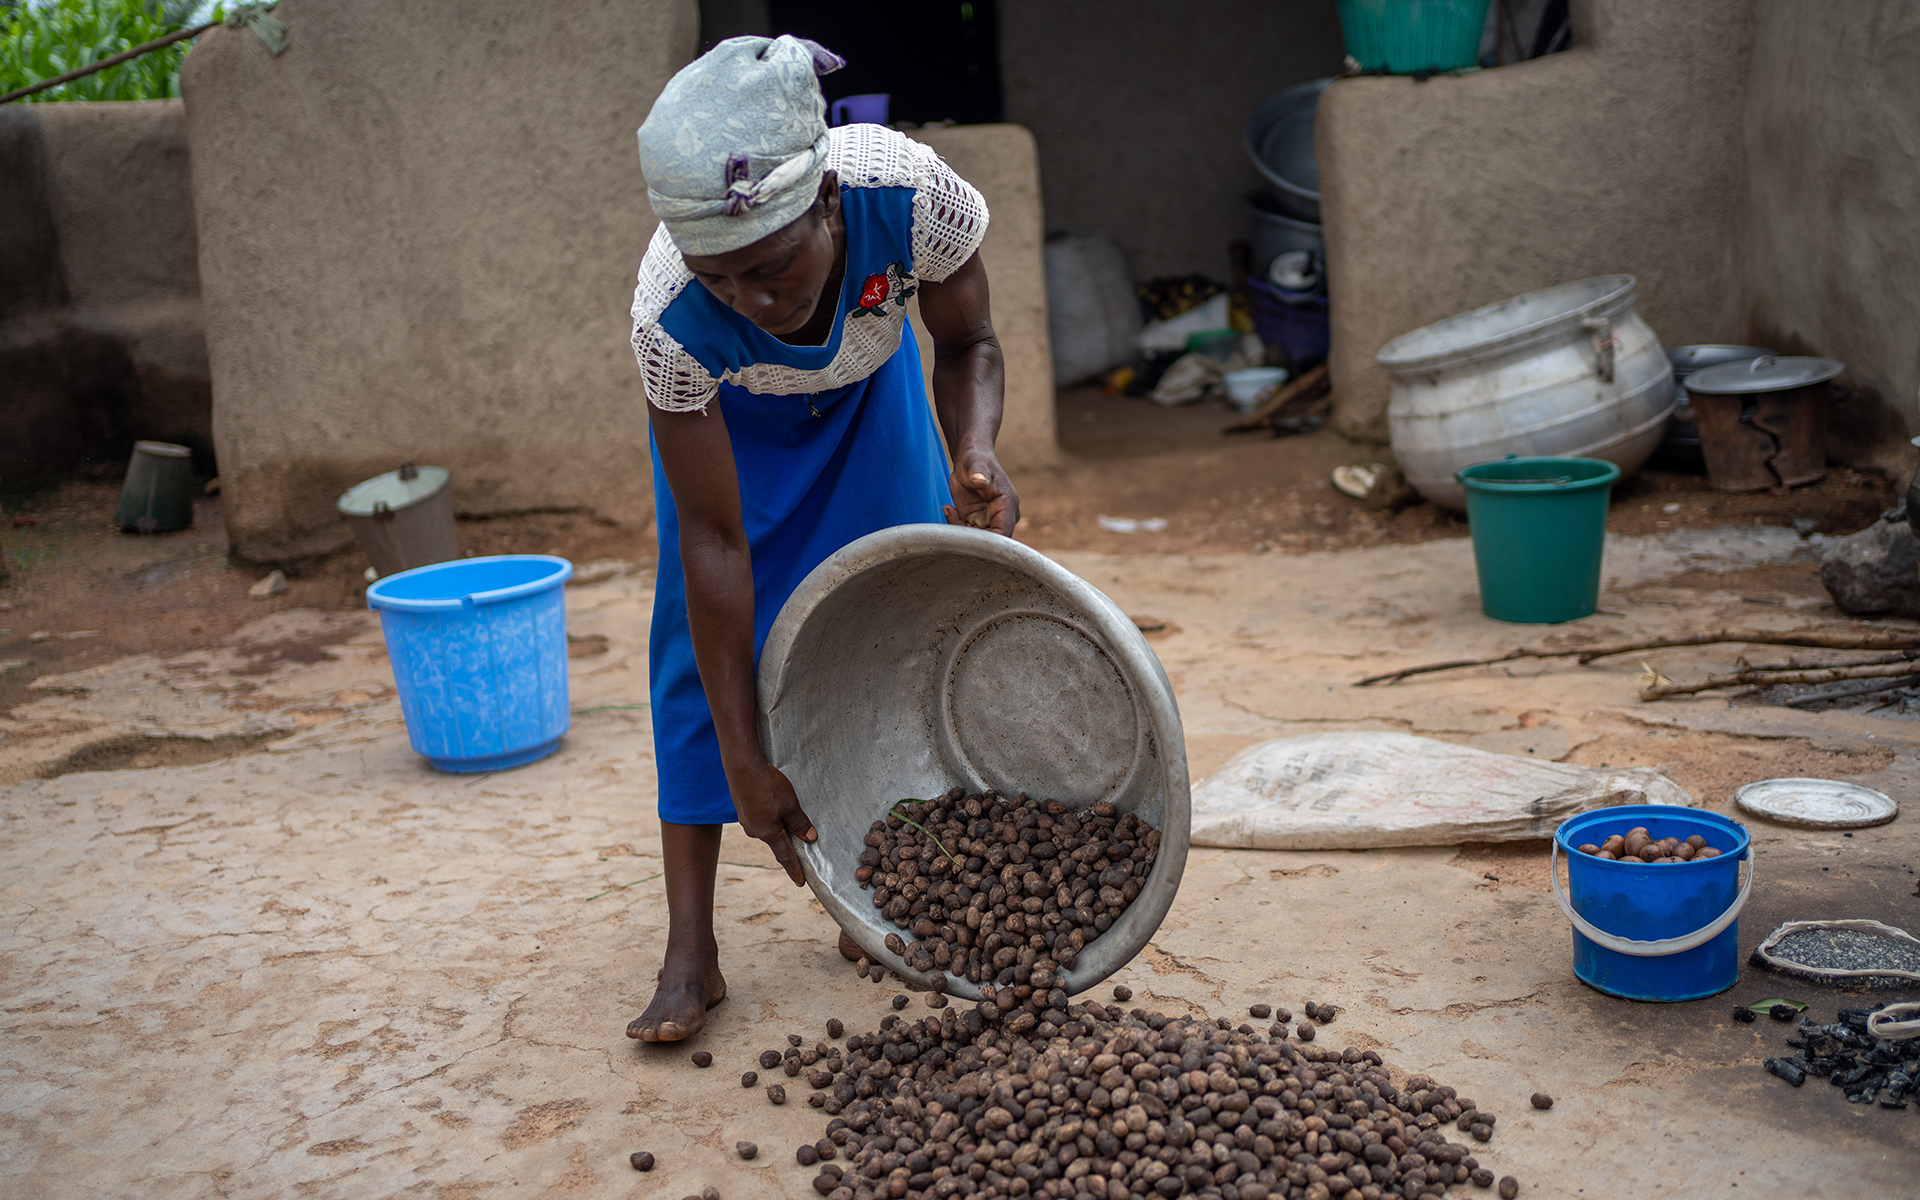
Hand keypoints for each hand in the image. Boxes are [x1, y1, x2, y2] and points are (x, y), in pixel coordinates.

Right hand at [731, 762, 815, 885]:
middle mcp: (755, 831)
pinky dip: (769, 814)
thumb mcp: (790, 805)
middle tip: (801, 838)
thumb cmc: (767, 786)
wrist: (742, 767)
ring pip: (768, 827)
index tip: (801, 883)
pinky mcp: (743, 810)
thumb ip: (800, 824)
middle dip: (788, 840)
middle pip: (776, 841)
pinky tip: (771, 802)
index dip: (795, 870)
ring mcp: (747, 821)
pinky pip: (760, 818)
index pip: (785, 857)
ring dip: (777, 824)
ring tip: (784, 810)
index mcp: (769, 833)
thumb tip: (810, 839)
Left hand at [943, 448, 1018, 535]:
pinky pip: (967, 534)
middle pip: (989, 542)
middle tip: (952, 518)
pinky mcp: (977, 522)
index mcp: (1008, 505)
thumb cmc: (975, 458)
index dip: (987, 542)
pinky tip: (949, 509)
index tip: (966, 533)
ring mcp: (990, 521)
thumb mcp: (975, 463)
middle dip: (969, 537)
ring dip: (960, 531)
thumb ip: (978, 472)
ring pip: (977, 541)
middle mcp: (1002, 516)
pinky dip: (955, 526)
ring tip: (949, 509)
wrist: (969, 460)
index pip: (1003, 534)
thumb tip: (980, 480)